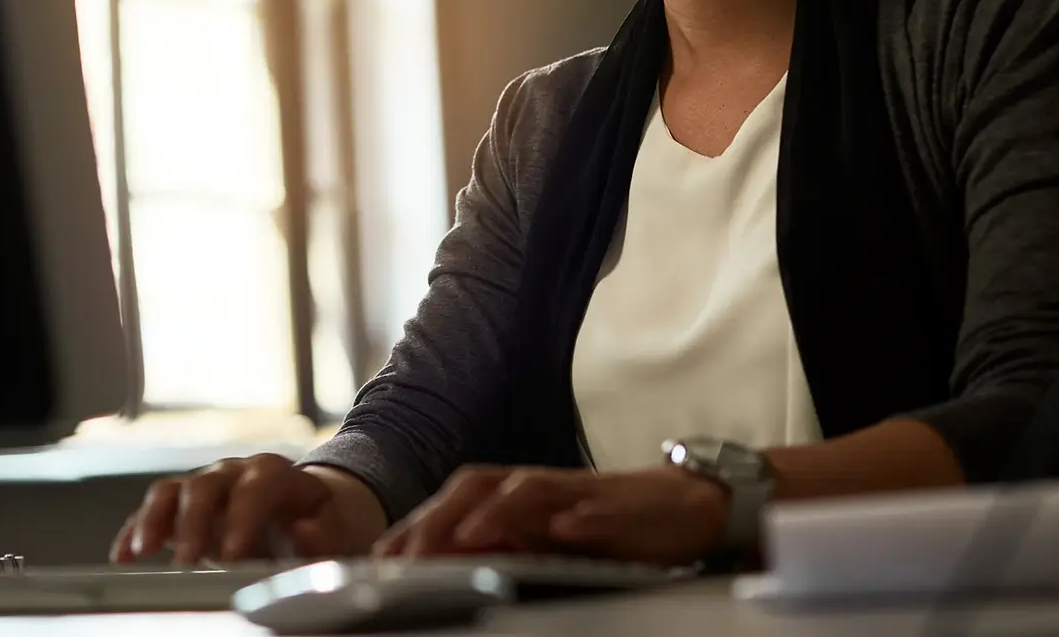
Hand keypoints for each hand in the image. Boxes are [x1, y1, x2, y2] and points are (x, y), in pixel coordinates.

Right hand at [111, 454, 383, 564]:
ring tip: (143, 552)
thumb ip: (324, 536)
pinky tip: (122, 556)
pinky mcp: (183, 504)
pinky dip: (136, 530)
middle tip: (187, 561)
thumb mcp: (335, 532)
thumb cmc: (321, 525)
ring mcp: (205, 485)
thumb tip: (306, 532)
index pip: (256, 488)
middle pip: (205, 486)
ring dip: (154, 520)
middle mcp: (234, 472)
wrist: (306, 512)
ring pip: (171, 491)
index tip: (233, 556)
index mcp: (275, 474)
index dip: (243, 519)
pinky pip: (154, 510)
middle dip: (193, 523)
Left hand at [374, 464, 728, 563]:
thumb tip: (443, 569)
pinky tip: (565, 527)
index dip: (414, 525)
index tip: (380, 560)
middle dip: (439, 519)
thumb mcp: (543, 546)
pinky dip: (577, 514)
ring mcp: (573, 492)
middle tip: (410, 556)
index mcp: (511, 499)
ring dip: (494, 511)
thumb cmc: (604, 530)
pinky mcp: (615, 504)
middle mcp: (534, 489)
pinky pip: (594, 505)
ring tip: (468, 536)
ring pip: (526, 489)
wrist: (679, 507)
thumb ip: (499, 550)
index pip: (451, 504)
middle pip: (475, 487)